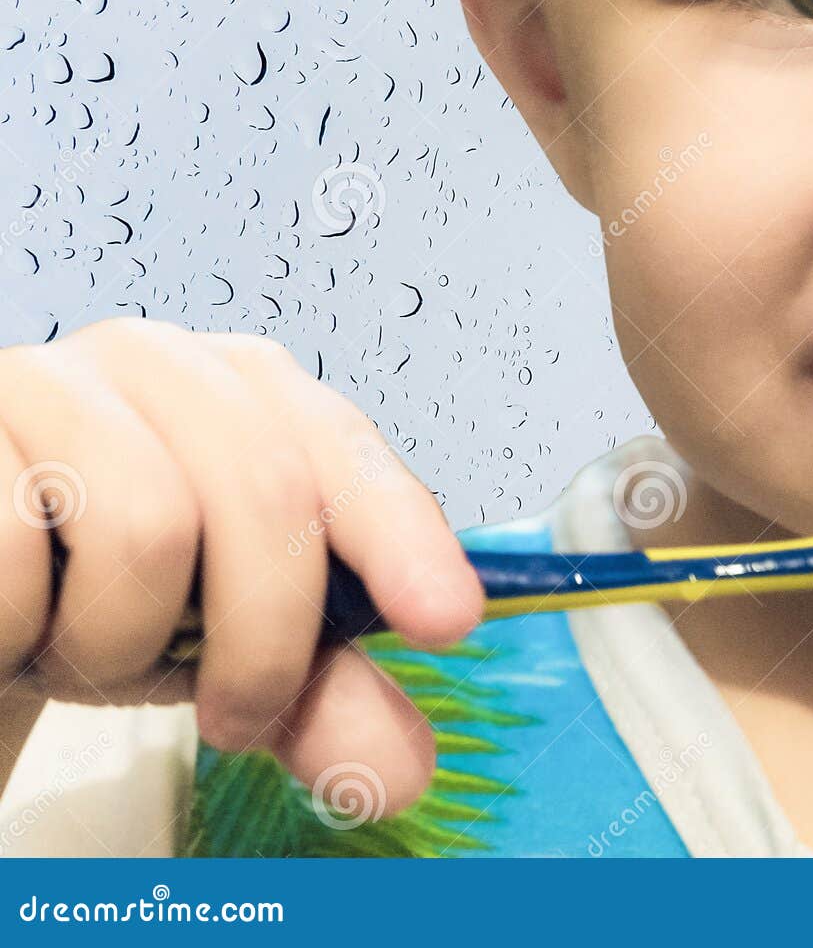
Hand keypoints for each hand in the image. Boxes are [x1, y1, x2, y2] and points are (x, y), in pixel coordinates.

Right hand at [0, 319, 482, 816]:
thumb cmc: (109, 592)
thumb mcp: (227, 644)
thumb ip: (322, 695)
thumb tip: (399, 772)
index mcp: (253, 393)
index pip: (347, 456)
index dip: (403, 537)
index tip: (447, 620)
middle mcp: (162, 363)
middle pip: (267, 493)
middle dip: (262, 640)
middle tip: (235, 719)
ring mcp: (52, 381)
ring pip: (146, 525)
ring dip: (122, 640)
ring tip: (90, 644)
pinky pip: (18, 555)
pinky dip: (25, 626)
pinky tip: (18, 616)